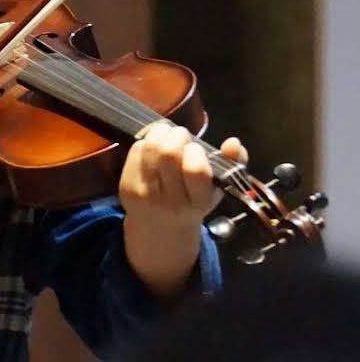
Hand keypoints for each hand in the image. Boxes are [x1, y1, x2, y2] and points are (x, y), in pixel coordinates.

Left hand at [119, 123, 247, 298]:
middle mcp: (171, 200)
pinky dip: (145, 142)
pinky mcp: (126, 187)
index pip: (195, 170)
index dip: (195, 151)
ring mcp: (145, 194)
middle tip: (182, 136)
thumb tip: (233, 143)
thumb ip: (233, 164)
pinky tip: (153, 148)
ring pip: (149, 148)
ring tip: (168, 136)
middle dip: (177, 135)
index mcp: (199, 201)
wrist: (160, 228)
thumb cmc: (193, 201)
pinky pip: (135, 151)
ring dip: (160, 133)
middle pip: (167, 153)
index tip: (195, 149)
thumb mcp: (218, 188)